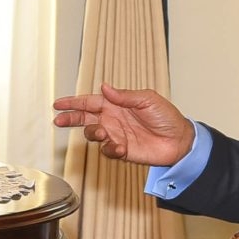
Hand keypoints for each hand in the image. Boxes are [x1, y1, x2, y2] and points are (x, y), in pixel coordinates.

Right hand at [53, 84, 192, 166]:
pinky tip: (119, 147)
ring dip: (93, 133)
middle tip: (59, 120)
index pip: (90, 101)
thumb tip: (105, 88)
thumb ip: (125, 96)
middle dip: (70, 118)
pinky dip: (109, 149)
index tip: (59, 104)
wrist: (179, 141)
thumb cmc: (167, 117)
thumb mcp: (148, 99)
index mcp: (117, 104)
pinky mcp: (121, 150)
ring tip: (103, 133)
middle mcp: (113, 119)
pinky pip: (107, 150)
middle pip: (84, 117)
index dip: (74, 102)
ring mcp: (116, 135)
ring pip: (93, 134)